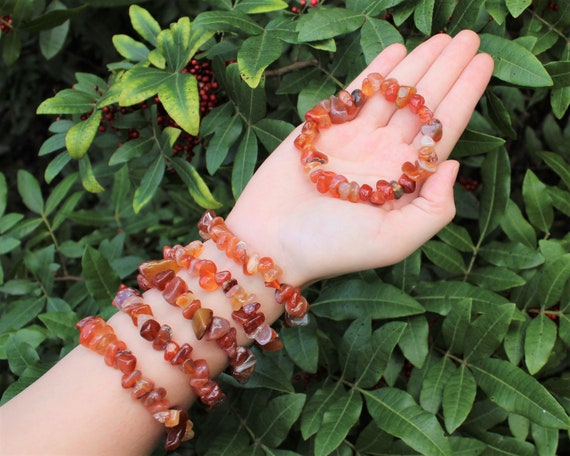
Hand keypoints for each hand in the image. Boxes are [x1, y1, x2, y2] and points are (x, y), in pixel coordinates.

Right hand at [227, 30, 493, 285]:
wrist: (271, 241)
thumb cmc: (332, 248)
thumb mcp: (394, 241)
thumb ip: (434, 209)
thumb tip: (453, 165)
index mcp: (403, 180)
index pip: (441, 132)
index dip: (465, 96)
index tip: (482, 63)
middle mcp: (382, 156)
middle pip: (422, 106)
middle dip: (447, 70)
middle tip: (468, 38)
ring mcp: (353, 140)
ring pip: (393, 94)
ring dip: (417, 65)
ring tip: (442, 38)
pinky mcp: (323, 129)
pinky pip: (354, 93)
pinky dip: (375, 71)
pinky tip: (396, 51)